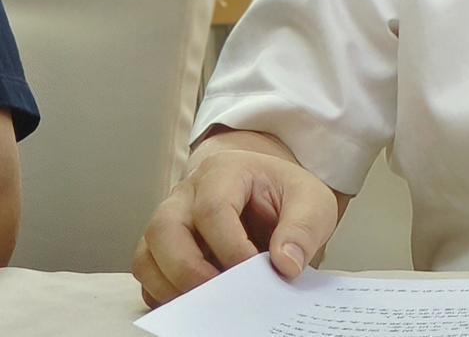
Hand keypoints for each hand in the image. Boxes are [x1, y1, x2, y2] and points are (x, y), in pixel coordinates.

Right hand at [133, 148, 339, 306]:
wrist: (274, 198)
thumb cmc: (287, 196)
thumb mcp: (313, 202)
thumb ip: (304, 229)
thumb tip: (285, 265)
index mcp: (224, 172)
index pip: (213, 208)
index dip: (230, 247)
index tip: (255, 273)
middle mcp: (187, 194)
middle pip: (164, 229)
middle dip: (189, 270)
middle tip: (222, 296)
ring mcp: (169, 222)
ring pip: (147, 257)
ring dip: (173, 287)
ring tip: (211, 304)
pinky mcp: (162, 252)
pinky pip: (148, 279)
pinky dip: (166, 296)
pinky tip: (199, 305)